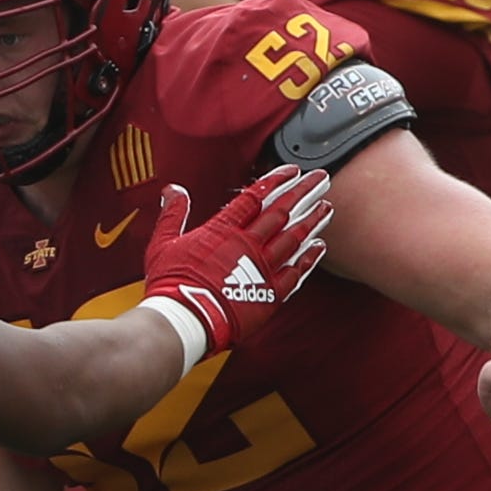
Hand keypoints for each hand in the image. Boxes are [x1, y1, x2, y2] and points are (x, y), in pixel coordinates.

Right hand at [141, 165, 333, 352]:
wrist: (184, 320)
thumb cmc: (171, 284)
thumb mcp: (164, 243)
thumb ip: (173, 214)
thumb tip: (173, 190)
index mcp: (223, 230)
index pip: (256, 197)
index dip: (276, 181)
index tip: (292, 170)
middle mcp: (247, 244)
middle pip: (282, 212)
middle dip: (303, 192)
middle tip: (321, 178)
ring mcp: (261, 269)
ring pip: (294, 238)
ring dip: (312, 220)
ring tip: (327, 207)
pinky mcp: (269, 294)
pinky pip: (295, 272)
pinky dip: (309, 258)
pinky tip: (320, 247)